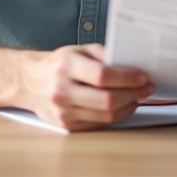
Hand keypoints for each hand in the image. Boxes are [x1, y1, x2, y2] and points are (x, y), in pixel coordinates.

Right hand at [19, 43, 154, 130]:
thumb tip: (132, 64)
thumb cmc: (58, 64)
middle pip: (107, 100)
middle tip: (147, 88)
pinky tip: (124, 105)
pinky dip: (117, 115)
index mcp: (66, 66)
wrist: (29, 82)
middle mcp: (62, 90)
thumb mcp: (79, 50)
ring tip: (139, 96)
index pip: (102, 76)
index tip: (143, 76)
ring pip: (106, 115)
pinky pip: (99, 124)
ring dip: (129, 106)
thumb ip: (104, 54)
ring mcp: (63, 111)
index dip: (127, 78)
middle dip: (134, 94)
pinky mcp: (67, 126)